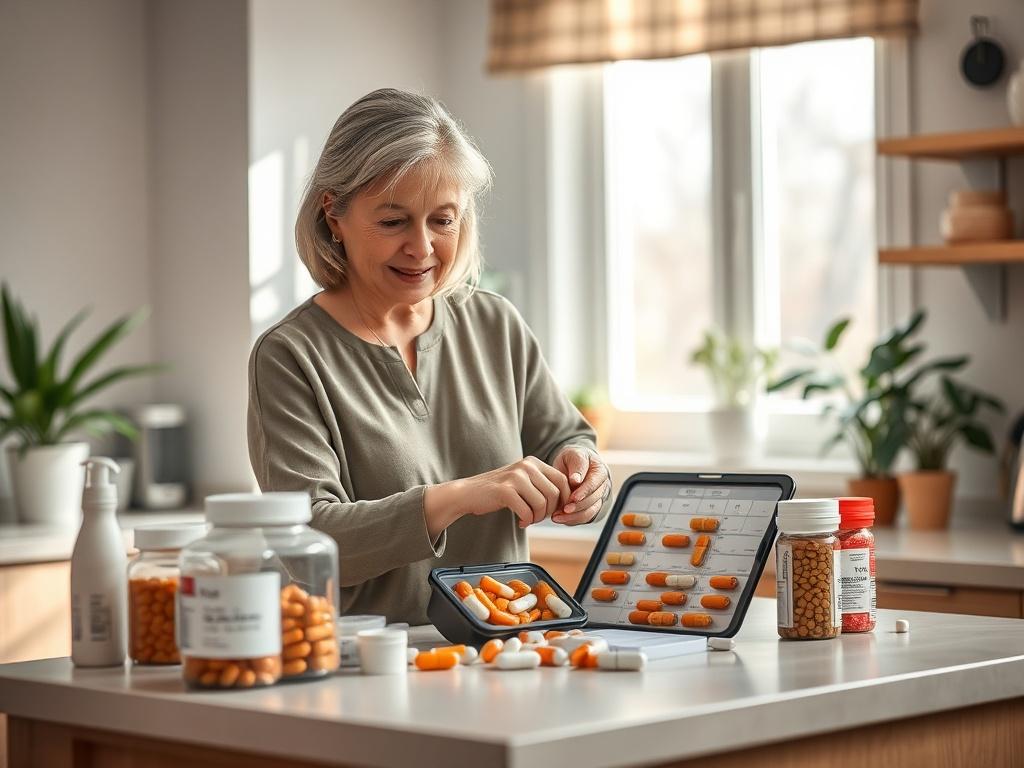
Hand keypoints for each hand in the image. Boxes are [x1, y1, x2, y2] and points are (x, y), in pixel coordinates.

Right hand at [427, 457, 570, 532]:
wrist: (468, 493)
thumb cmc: (498, 491)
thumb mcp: (523, 482)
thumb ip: (543, 486)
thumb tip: (568, 502)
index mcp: (534, 462)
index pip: (562, 481)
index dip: (564, 500)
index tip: (556, 512)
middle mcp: (526, 466)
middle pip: (555, 494)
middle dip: (550, 511)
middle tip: (538, 518)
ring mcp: (516, 477)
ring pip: (542, 504)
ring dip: (538, 517)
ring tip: (528, 519)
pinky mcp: (505, 490)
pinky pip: (527, 511)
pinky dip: (526, 520)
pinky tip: (520, 521)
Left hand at [551, 446, 609, 525]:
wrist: (571, 465)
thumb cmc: (573, 458)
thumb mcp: (574, 455)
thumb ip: (577, 465)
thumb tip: (576, 480)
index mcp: (600, 472)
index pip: (595, 484)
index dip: (585, 492)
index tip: (573, 497)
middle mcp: (602, 487)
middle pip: (593, 500)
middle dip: (578, 506)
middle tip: (564, 510)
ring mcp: (596, 499)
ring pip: (589, 512)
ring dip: (574, 516)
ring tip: (557, 517)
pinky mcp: (588, 509)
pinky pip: (583, 518)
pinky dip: (571, 520)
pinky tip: (559, 518)